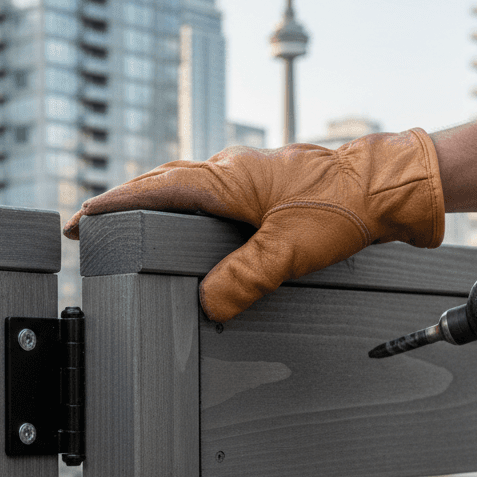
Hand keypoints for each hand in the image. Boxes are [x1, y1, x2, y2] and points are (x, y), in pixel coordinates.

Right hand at [64, 130, 444, 321]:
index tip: (80, 219)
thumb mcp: (289, 251)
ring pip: (187, 188)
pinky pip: (212, 196)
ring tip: (133, 225)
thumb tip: (207, 305)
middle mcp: (232, 172)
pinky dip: (189, 210)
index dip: (112, 206)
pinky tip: (194, 230)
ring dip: (156, 204)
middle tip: (94, 223)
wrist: (395, 183)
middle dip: (125, 204)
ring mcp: (250, 176)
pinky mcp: (268, 187)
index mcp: (227, 180)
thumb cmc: (346, 205)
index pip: (153, 191)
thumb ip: (243, 280)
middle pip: (162, 184)